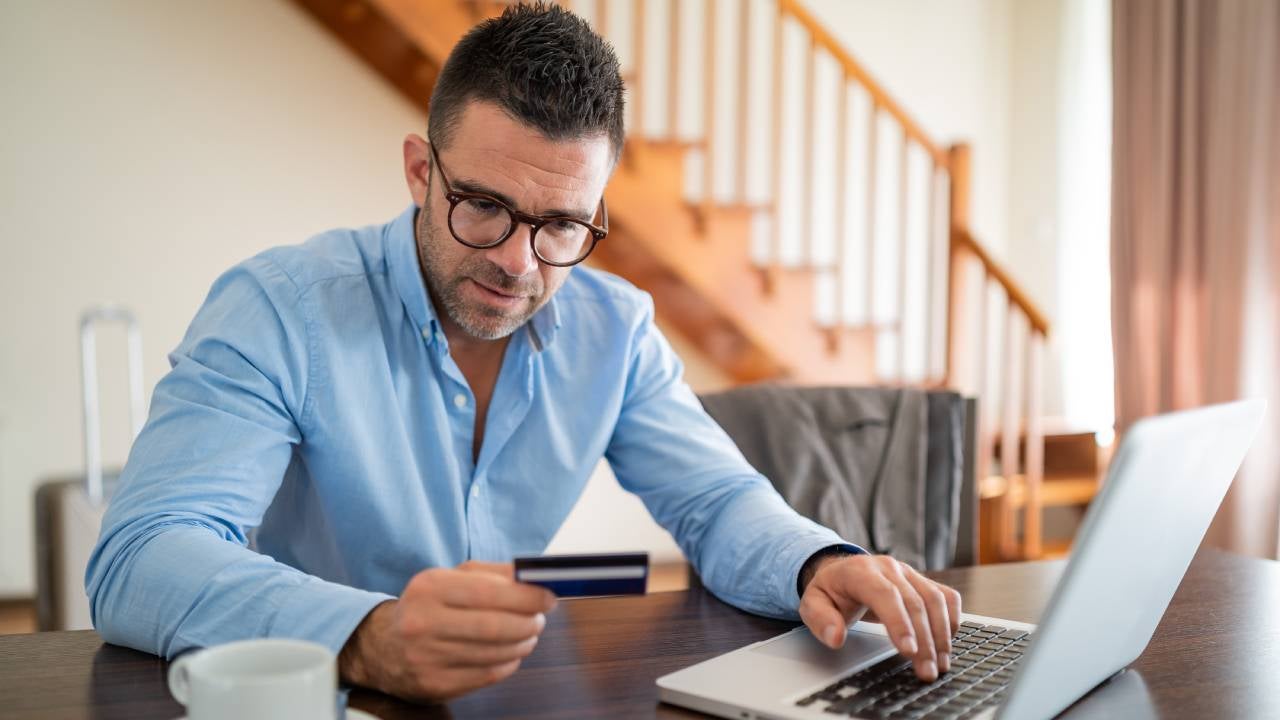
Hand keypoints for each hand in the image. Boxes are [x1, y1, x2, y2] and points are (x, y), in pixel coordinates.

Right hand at [338, 560, 557, 701]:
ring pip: (494, 653)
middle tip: (540, 619)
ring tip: (528, 635)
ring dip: (522, 644)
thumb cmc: (429, 606)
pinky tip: (510, 654)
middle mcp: (423, 622)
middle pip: (495, 626)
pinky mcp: (434, 684)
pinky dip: (508, 663)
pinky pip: (487, 675)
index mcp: (429, 587)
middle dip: (528, 622)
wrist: (383, 647)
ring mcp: (427, 657)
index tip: (548, 597)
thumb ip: (494, 574)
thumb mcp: (451, 578)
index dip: (526, 597)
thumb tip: (535, 577)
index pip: (489, 592)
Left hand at [799, 554, 960, 681]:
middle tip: (927, 671)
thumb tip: (835, 637)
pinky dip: (952, 619)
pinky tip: (947, 642)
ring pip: (935, 600)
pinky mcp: (922, 581)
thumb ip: (820, 620)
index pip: (884, 594)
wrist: (842, 572)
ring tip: (940, 664)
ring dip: (941, 635)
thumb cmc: (830, 591)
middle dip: (924, 640)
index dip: (899, 622)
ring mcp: (909, 573)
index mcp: (860, 571)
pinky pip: (946, 597)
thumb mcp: (812, 604)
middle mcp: (888, 568)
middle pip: (914, 602)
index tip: (908, 651)